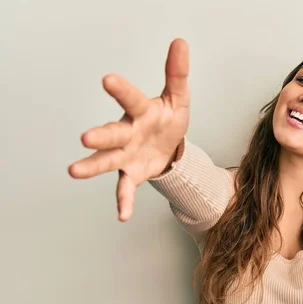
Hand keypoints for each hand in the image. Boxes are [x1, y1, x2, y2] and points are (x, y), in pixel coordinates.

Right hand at [68, 38, 190, 221]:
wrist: (171, 147)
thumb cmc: (168, 119)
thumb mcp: (178, 97)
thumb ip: (177, 73)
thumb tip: (181, 43)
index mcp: (141, 111)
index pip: (132, 99)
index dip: (121, 90)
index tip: (108, 80)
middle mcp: (128, 133)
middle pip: (113, 133)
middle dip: (100, 135)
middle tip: (86, 137)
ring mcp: (127, 155)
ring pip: (108, 160)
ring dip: (93, 166)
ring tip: (74, 171)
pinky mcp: (132, 174)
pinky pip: (125, 188)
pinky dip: (124, 201)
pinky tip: (122, 215)